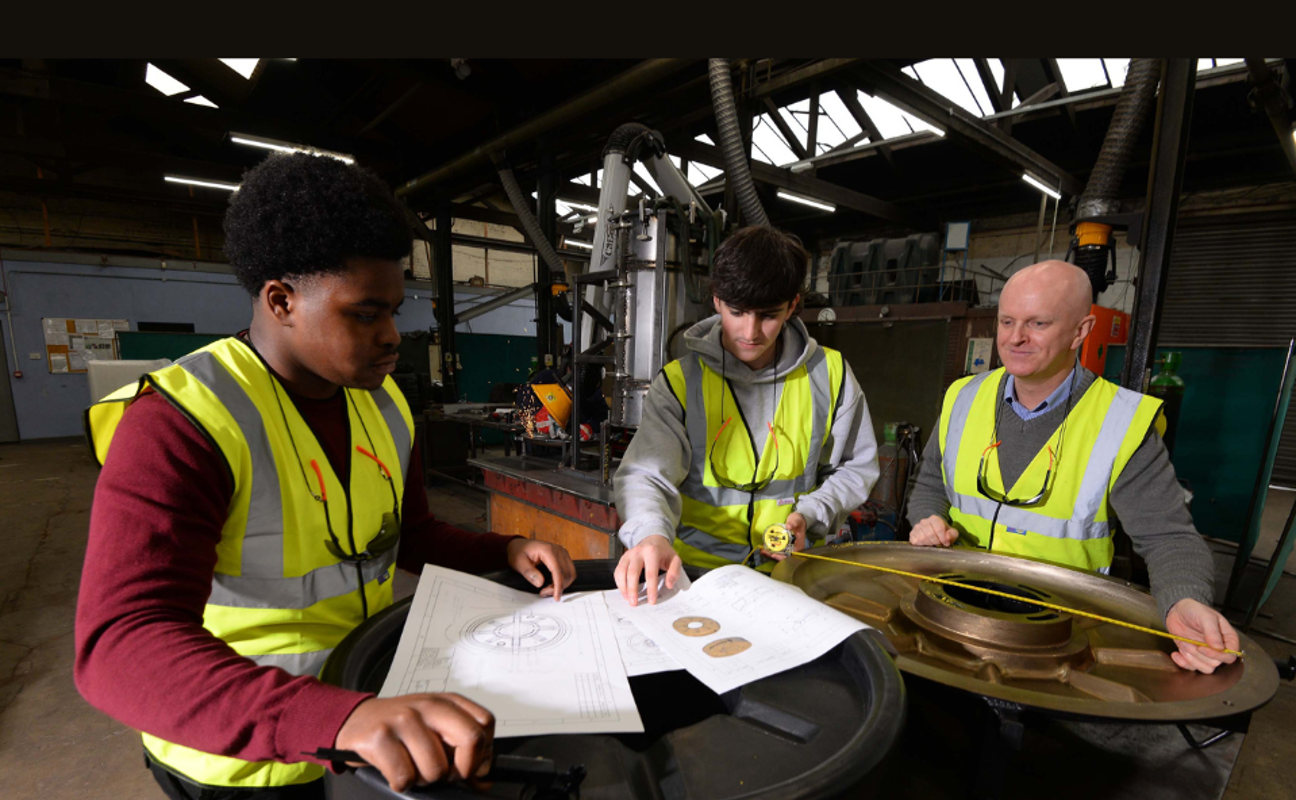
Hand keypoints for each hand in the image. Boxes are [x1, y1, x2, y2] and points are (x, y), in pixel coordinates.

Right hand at [334, 694, 494, 792]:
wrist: (354, 720)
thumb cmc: (398, 726)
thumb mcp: (434, 728)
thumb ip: (461, 750)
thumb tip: (484, 780)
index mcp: (446, 701)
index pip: (485, 723)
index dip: (482, 752)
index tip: (470, 765)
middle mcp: (428, 706)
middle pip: (471, 740)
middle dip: (462, 769)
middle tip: (446, 774)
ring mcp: (404, 719)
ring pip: (436, 769)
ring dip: (424, 780)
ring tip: (412, 766)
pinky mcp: (380, 737)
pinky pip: (405, 777)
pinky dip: (401, 783)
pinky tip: (394, 769)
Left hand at [506, 539, 576, 600]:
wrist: (520, 545)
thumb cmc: (519, 552)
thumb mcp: (519, 562)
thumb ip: (529, 572)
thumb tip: (540, 583)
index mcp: (548, 550)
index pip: (558, 571)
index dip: (558, 585)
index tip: (556, 597)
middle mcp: (559, 550)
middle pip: (566, 573)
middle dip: (558, 587)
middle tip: (544, 592)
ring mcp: (562, 553)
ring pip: (570, 574)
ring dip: (562, 584)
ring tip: (547, 589)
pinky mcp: (563, 558)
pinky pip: (568, 572)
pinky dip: (563, 580)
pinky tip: (552, 584)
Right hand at [614, 534, 681, 605]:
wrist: (653, 539)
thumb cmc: (664, 552)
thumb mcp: (674, 559)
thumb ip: (674, 572)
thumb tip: (669, 585)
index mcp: (652, 552)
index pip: (650, 573)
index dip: (650, 589)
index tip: (651, 601)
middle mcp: (638, 552)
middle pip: (632, 573)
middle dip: (633, 590)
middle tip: (634, 603)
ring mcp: (629, 554)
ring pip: (622, 572)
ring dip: (624, 587)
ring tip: (628, 599)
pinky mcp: (623, 558)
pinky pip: (617, 571)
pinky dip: (619, 583)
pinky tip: (624, 591)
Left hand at [760, 512, 808, 560]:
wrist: (797, 520)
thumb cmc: (798, 521)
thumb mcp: (797, 520)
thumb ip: (793, 523)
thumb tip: (788, 526)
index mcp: (799, 545)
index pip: (791, 555)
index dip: (782, 557)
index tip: (774, 555)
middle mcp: (795, 549)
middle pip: (784, 556)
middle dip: (774, 556)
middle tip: (764, 552)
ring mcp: (789, 548)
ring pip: (780, 554)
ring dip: (771, 553)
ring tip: (763, 551)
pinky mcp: (785, 545)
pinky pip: (779, 550)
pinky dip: (772, 550)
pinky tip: (765, 549)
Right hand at [909, 515, 958, 546]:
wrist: (933, 531)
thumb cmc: (943, 533)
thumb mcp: (951, 533)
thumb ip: (952, 534)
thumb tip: (947, 537)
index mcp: (934, 519)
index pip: (938, 528)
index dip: (943, 538)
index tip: (946, 543)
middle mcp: (924, 521)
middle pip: (930, 534)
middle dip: (936, 542)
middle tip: (939, 544)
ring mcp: (916, 527)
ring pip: (922, 538)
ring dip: (929, 544)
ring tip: (933, 544)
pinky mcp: (912, 534)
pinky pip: (915, 541)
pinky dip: (921, 545)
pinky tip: (925, 544)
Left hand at [1165, 598, 1239, 673]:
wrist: (1177, 610)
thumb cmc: (1194, 610)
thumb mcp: (1205, 616)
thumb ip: (1212, 632)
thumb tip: (1218, 648)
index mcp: (1228, 638)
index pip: (1230, 656)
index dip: (1217, 656)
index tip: (1202, 648)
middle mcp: (1219, 648)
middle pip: (1216, 663)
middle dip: (1199, 655)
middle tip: (1188, 642)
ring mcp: (1206, 653)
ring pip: (1205, 668)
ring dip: (1191, 659)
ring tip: (1183, 644)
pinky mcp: (1194, 656)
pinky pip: (1192, 668)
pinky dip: (1183, 663)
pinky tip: (1176, 653)